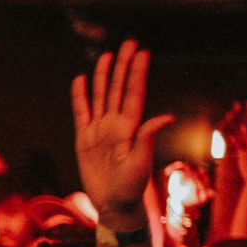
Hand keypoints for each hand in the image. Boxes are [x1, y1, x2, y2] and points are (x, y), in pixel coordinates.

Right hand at [71, 39, 172, 226]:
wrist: (113, 204)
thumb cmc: (130, 187)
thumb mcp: (140, 164)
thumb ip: (147, 138)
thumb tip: (165, 116)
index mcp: (129, 128)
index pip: (133, 93)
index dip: (136, 73)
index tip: (142, 53)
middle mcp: (115, 124)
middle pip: (117, 88)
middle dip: (123, 66)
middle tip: (128, 43)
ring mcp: (99, 130)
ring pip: (100, 96)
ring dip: (103, 75)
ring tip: (106, 56)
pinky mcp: (84, 139)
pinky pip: (81, 112)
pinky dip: (80, 96)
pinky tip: (81, 80)